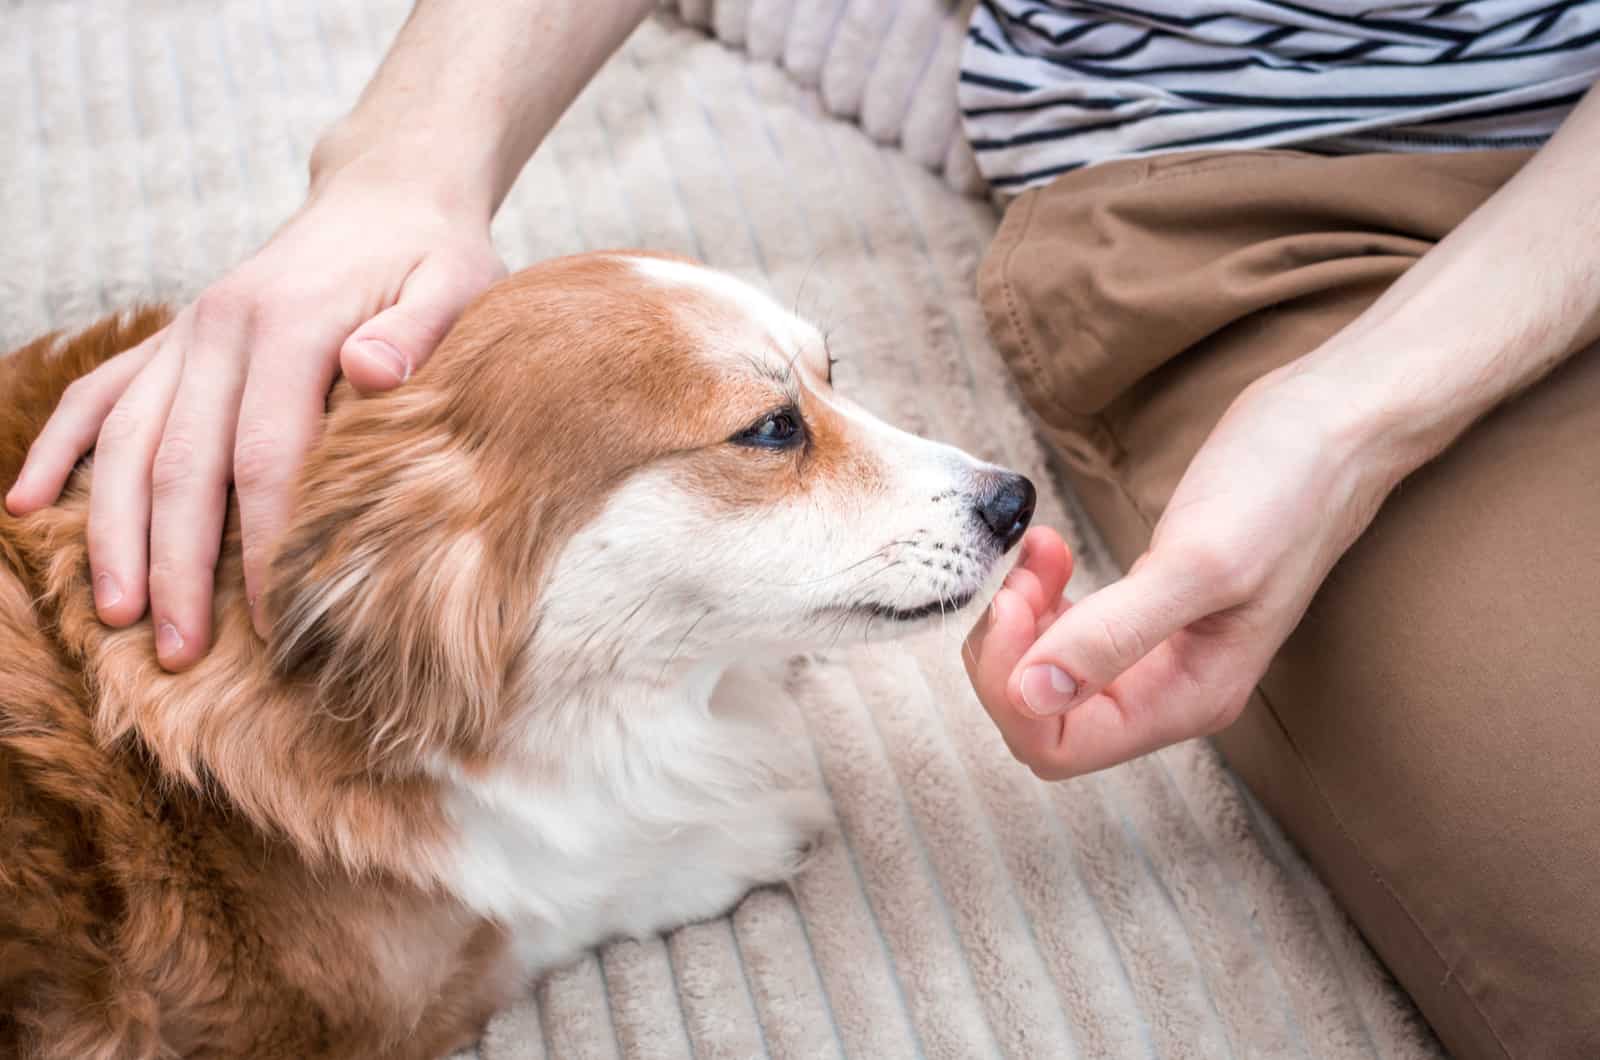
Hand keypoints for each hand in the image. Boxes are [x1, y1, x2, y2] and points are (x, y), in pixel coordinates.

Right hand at [4, 163, 504, 669]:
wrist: (386, 196)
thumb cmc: (433, 256)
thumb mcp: (454, 283)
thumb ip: (419, 331)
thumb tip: (370, 372)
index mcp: (290, 323)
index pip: (265, 456)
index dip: (263, 542)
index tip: (272, 617)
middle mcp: (221, 328)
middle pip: (183, 464)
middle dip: (177, 565)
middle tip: (180, 654)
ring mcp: (187, 334)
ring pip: (127, 441)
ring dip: (115, 531)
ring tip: (115, 615)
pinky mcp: (173, 340)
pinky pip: (99, 394)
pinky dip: (61, 448)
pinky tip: (25, 504)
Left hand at [965, 371, 1396, 778]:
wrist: (1334, 428)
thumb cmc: (1284, 488)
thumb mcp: (1198, 562)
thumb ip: (1115, 635)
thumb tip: (1032, 696)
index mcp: (1187, 699)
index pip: (1059, 747)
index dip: (1013, 689)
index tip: (1013, 603)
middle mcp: (1168, 690)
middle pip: (1042, 717)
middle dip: (1009, 652)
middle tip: (1018, 575)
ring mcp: (1157, 652)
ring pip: (1046, 674)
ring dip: (1021, 619)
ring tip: (1037, 553)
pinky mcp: (1147, 609)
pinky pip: (1067, 630)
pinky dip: (1042, 595)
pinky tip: (1049, 550)